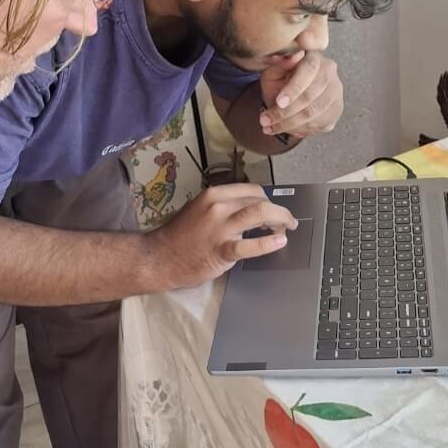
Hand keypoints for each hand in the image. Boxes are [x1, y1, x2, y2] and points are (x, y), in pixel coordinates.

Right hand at [146, 184, 297, 289]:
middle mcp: (218, 206)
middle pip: (260, 200)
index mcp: (214, 194)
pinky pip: (249, 245)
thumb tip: (251, 209)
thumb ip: (224, 206)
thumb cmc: (180, 236)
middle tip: (287, 222)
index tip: (274, 209)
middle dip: (280, 210)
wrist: (159, 258)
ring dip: (280, 220)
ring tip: (287, 229)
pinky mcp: (221, 250)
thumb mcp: (200, 210)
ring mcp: (220, 228)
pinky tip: (279, 242)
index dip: (269, 199)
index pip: (252, 190)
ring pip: (260, 213)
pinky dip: (268, 243)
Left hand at [258, 51, 343, 138]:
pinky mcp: (336, 108)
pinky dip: (299, 129)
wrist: (289, 96)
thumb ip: (278, 64)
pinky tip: (284, 129)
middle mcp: (329, 71)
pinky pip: (319, 123)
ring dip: (289, 124)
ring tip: (269, 127)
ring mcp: (335, 91)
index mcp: (313, 56)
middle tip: (265, 120)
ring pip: (314, 112)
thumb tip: (291, 57)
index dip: (294, 88)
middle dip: (286, 112)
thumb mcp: (272, 72)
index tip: (279, 102)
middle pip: (311, 95)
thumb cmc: (280, 81)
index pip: (309, 70)